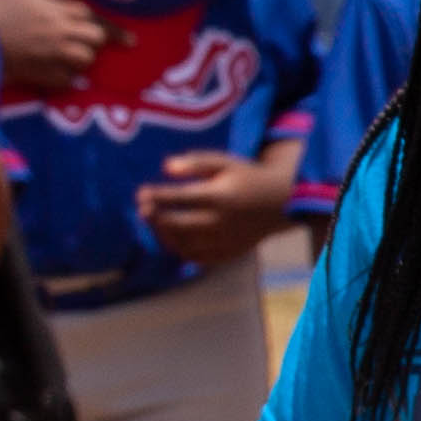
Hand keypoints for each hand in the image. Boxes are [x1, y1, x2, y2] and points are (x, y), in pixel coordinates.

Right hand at [0, 0, 105, 96]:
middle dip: (91, 38)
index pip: (89, 14)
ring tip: (68, 57)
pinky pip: (69, 81)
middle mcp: (60, 33)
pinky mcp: (44, 76)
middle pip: (97, 37)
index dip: (90, 19)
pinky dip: (65, 78)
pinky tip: (55, 72)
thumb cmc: (0, 12)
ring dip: (81, 58)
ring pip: (87, 58)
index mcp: (56, 11)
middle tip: (78, 40)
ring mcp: (54, 55)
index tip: (88, 25)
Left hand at [137, 148, 296, 267]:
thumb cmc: (245, 178)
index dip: (157, 196)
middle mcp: (220, 222)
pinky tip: (172, 238)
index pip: (179, 198)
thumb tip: (165, 167)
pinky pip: (197, 258)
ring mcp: (224, 241)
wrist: (280, 203)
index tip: (141, 192)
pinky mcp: (227, 253)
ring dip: (164, 235)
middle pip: (177, 225)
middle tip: (142, 210)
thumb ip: (195, 162)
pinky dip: (180, 250)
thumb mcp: (224, 163)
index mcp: (218, 196)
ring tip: (155, 222)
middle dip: (155, 218)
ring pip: (184, 245)